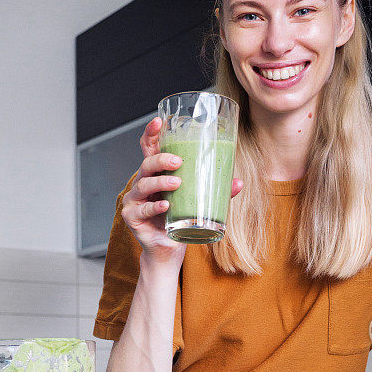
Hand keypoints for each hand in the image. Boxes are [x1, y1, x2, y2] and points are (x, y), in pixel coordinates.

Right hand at [122, 117, 242, 263]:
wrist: (168, 250)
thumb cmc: (180, 221)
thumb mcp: (198, 203)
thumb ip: (216, 192)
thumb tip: (239, 183)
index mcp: (157, 174)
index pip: (149, 148)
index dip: (151, 133)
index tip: (159, 121)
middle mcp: (142, 183)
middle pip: (146, 163)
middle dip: (161, 159)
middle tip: (178, 161)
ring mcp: (135, 200)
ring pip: (143, 184)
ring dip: (160, 182)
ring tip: (177, 183)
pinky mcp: (132, 217)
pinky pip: (142, 209)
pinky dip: (154, 207)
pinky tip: (165, 206)